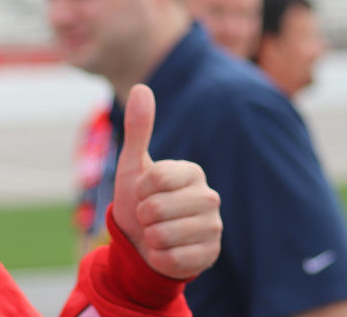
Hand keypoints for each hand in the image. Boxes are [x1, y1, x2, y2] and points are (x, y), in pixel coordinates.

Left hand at [112, 84, 222, 278]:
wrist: (142, 241)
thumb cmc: (138, 199)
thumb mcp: (133, 164)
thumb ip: (138, 127)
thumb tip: (141, 87)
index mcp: (192, 172)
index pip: (155, 179)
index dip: (139, 189)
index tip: (142, 192)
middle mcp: (209, 197)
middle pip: (157, 209)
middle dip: (142, 215)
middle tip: (149, 216)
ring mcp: (214, 228)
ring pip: (164, 236)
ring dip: (150, 237)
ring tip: (156, 232)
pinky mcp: (211, 255)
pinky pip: (174, 260)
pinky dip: (160, 258)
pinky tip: (165, 251)